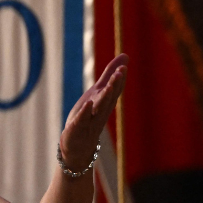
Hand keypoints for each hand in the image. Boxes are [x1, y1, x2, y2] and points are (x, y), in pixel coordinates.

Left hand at [59, 54, 127, 169]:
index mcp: (104, 103)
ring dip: (104, 98)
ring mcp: (89, 121)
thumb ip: (109, 76)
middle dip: (114, 85)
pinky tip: (88, 105)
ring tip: (107, 87)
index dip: (118, 79)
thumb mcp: (97, 93)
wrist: (78, 146)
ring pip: (98, 109)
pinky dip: (85, 113)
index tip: (123, 66)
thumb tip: (125, 55)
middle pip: (109, 98)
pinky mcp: (76, 129)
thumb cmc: (88, 116)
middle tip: (120, 72)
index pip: (114, 90)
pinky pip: (81, 121)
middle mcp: (99, 112)